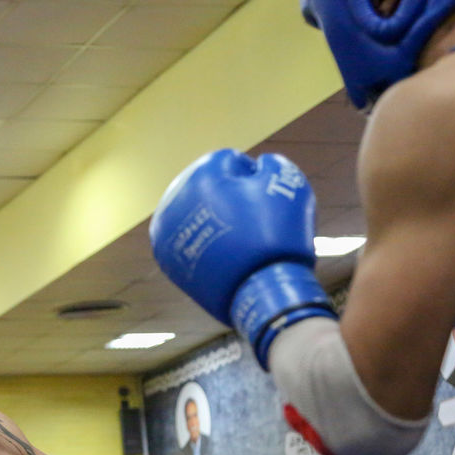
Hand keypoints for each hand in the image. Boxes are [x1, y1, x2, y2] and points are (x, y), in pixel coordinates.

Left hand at [150, 148, 333, 366]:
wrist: (262, 291)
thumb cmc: (277, 233)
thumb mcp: (287, 185)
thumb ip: (270, 164)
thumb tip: (255, 166)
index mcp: (200, 176)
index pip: (229, 163)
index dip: (253, 178)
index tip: (264, 200)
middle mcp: (174, 200)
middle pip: (208, 188)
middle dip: (229, 198)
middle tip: (252, 222)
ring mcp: (166, 232)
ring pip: (196, 213)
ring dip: (215, 218)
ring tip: (240, 239)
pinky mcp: (167, 259)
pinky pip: (189, 240)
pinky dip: (205, 242)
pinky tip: (225, 253)